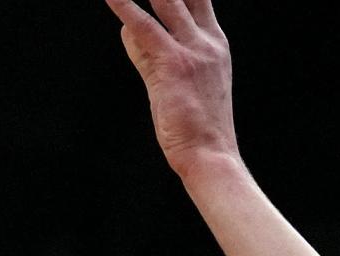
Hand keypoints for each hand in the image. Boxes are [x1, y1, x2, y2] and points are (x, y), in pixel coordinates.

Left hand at [103, 0, 238, 178]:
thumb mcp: (178, 85)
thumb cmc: (197, 130)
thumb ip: (152, 55)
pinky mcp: (172, 64)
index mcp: (215, 44)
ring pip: (164, 1)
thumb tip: (128, 32)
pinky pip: (142, 26)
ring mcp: (192, 50)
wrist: (211, 156)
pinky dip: (124, 7)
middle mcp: (207, 41)